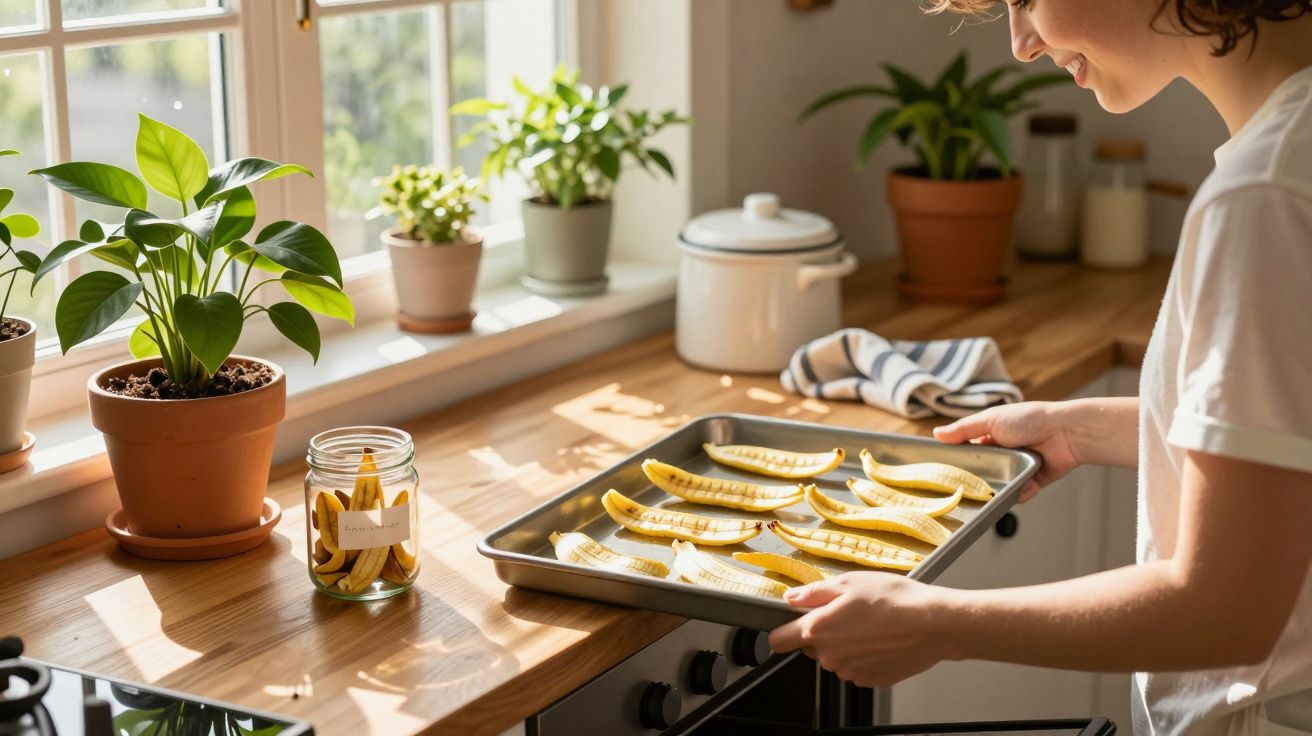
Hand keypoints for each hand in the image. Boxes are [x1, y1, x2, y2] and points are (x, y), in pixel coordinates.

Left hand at [768, 573, 949, 688]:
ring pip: (836, 658)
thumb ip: (813, 593)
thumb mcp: (849, 582)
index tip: (790, 623)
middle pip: (812, 647)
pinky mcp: (871, 680)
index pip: (779, 641)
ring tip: (871, 624)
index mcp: (818, 629)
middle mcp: (830, 656)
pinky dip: (865, 656)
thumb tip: (791, 598)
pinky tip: (881, 639)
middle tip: (848, 613)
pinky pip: (857, 667)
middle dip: (823, 633)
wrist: (933, 624)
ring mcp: (850, 672)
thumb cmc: (894, 599)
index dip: (782, 630)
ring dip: (846, 645)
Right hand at [933, 401, 1079, 501]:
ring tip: (991, 494)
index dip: (957, 459)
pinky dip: (1020, 493)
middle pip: (983, 471)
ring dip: (997, 489)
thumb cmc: (1028, 419)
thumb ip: (963, 429)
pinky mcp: (1034, 480)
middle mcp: (1003, 452)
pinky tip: (1019, 491)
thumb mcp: (990, 420)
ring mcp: (1018, 468)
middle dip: (976, 479)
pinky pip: (1021, 492)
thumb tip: (936, 434)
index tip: (944, 471)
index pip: (968, 450)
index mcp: (991, 435)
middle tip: (965, 488)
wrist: (1066, 432)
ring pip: (1000, 485)